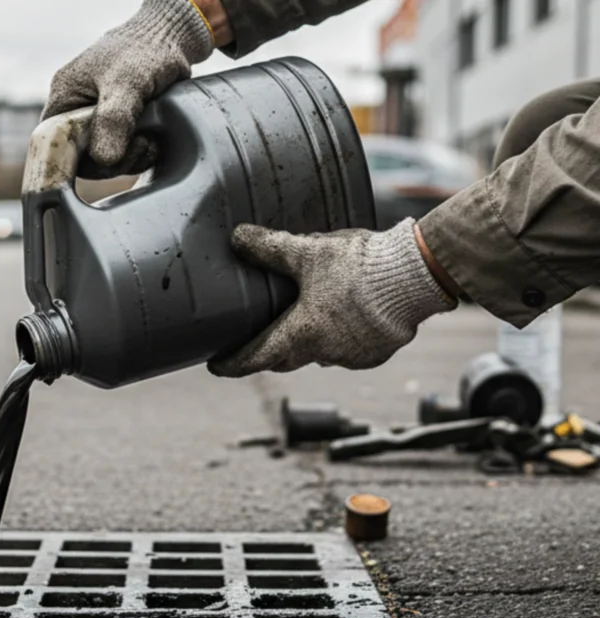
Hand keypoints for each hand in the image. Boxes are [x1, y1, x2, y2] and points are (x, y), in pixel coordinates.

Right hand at [42, 0, 214, 177]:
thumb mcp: (127, 83)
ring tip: (149, 141)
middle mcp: (77, 111)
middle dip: (112, 160)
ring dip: (129, 157)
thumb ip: (114, 119)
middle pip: (82, 158)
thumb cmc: (143, 50)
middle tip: (139, 146)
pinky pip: (122, 153)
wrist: (172, 37)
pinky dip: (138, 154)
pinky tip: (153, 142)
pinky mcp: (120, 127)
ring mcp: (99, 120)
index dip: (78, 159)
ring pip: (105, 159)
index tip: (110, 157)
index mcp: (64, 97)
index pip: (56, 145)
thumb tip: (105, 159)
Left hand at [208, 219, 457, 376]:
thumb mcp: (307, 252)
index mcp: (301, 335)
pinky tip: (340, 321)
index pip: (255, 359)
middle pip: (284, 360)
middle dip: (267, 353)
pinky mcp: (376, 354)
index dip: (233, 363)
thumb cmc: (359, 267)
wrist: (415, 276)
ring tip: (302, 323)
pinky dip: (338, 340)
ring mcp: (352, 357)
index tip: (217, 366)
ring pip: (318, 355)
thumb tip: (237, 237)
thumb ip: (269, 247)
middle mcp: (324, 354)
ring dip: (306, 343)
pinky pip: (347, 352)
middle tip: (255, 343)